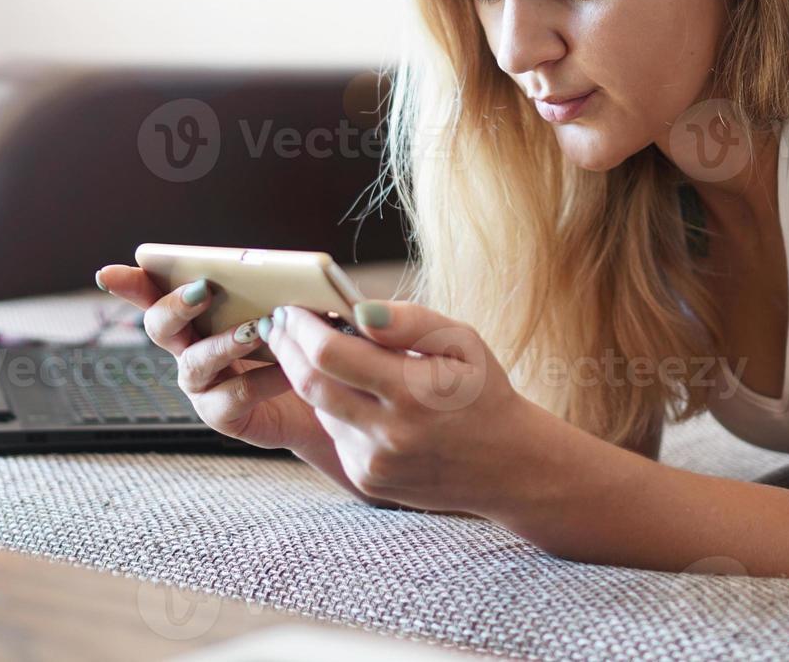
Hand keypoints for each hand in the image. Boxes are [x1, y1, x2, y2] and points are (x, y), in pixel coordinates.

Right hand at [95, 265, 388, 505]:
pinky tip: (288, 369)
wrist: (327, 397)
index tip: (107, 274)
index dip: (129, 284)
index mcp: (196, 316)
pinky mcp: (224, 416)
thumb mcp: (288, 309)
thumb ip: (274, 289)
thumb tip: (287, 269)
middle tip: (202, 290)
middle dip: (175, 307)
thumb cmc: (301, 343)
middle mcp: (189, 349)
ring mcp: (202, 386)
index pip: (154, 294)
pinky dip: (263, 379)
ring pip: (196, 363)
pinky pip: (236, 396)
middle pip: (161, 327)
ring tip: (257, 329)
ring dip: (225, 343)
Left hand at [267, 300, 547, 515]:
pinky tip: (360, 398)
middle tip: (281, 323)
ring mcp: (374, 463)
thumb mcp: (462, 342)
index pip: (330, 354)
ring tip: (326, 354)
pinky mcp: (366, 480)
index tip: (291, 308)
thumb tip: (358, 310)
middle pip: (310, 384)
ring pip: (320, 409)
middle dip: (287, 349)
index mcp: (412, 391)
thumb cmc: (482, 390)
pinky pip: (335, 435)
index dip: (302, 328)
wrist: (507, 465)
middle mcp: (388, 433)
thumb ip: (411, 321)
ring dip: (315, 379)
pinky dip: (337, 410)